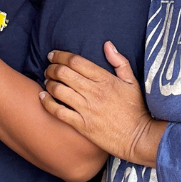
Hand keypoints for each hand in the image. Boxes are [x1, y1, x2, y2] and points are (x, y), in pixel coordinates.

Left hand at [41, 42, 165, 166]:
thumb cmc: (136, 109)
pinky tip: (43, 97)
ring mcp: (87, 109)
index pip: (76, 61)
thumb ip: (120, 61)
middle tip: (49, 69)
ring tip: (47, 82)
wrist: (138, 137)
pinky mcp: (82, 125)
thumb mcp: (132, 82)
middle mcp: (94, 92)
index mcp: (105, 79)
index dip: (61, 56)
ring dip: (48, 83)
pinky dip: (47, 102)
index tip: (53, 55)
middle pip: (64, 73)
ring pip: (58, 90)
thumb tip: (107, 44)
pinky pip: (58, 111)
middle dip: (52, 68)